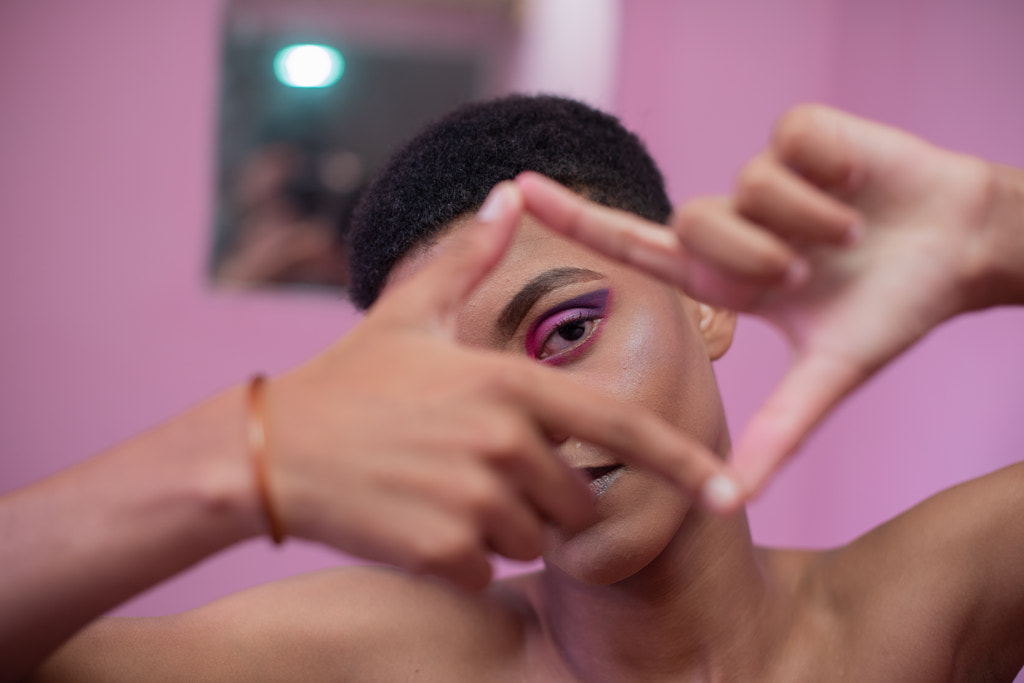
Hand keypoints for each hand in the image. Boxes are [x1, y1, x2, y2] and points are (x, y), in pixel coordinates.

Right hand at [264, 183, 736, 588]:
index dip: (681, 462)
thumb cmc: (346, 380)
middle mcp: (504, 441)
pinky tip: (418, 524)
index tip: (729, 491)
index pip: (619, 428)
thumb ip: (471, 259)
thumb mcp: (409, 311)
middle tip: (479, 475)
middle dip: (546, 500)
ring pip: (532, 543)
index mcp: (510, 382)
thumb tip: (508, 194)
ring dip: (503, 531)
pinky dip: (462, 560)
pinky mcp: (441, 552)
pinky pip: (486, 572)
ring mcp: (474, 500)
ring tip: (441, 493)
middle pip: (575, 501)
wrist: (270, 451)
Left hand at [517, 105, 1012, 495]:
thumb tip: (729, 502)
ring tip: (849, 232)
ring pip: (747, 188)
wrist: (963, 250)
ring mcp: (761, 176)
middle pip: (698, 223)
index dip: (573, 218)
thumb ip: (778, 435)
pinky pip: (792, 146)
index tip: (516, 192)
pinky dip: (836, 173)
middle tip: (809, 272)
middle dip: (762, 257)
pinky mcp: (802, 130)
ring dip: (812, 221)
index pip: (630, 243)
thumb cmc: (890, 310)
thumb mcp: (830, 376)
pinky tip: (858, 185)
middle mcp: (729, 223)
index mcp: (720, 276)